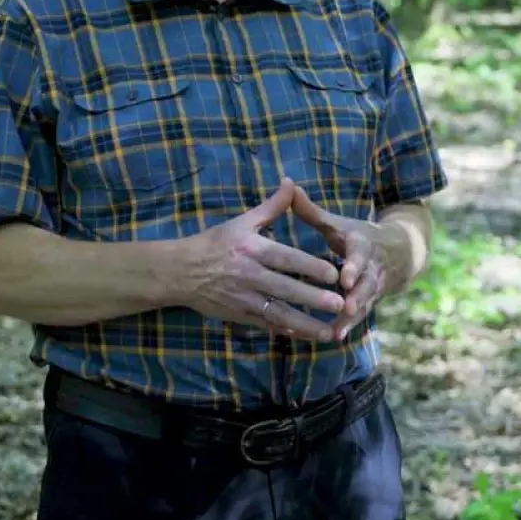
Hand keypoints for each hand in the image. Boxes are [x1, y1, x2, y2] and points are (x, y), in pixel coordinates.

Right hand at [175, 178, 343, 341]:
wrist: (180, 272)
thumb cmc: (214, 243)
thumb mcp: (242, 222)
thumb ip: (271, 206)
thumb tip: (291, 182)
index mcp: (252, 249)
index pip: (286, 259)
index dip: (310, 267)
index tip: (334, 274)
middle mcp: (249, 275)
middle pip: (286, 288)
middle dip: (313, 298)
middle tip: (340, 305)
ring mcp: (244, 298)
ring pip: (279, 313)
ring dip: (305, 324)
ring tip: (330, 332)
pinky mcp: (239, 316)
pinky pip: (266, 325)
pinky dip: (286, 331)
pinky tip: (306, 336)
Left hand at [291, 187, 394, 340]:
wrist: (397, 252)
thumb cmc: (356, 236)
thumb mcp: (338, 223)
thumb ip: (312, 211)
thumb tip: (289, 186)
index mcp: (363, 245)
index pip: (360, 255)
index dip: (355, 266)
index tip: (345, 277)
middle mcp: (372, 268)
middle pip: (366, 284)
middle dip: (357, 297)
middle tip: (345, 308)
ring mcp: (373, 287)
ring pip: (364, 303)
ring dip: (351, 317)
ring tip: (337, 330)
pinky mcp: (369, 301)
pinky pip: (359, 315)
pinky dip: (347, 326)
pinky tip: (333, 336)